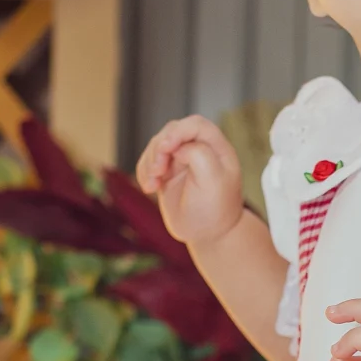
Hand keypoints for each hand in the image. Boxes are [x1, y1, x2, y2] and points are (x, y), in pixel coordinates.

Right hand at [136, 115, 244, 250]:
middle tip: (158, 173)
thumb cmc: (215, 210)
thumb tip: (178, 147)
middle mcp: (199, 149)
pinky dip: (144, 172)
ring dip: (150, 163)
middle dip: (160, 150)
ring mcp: (181, 159)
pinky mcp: (167, 171)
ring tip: (153, 185)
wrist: (207, 235)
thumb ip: (199, 155)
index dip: (178, 132)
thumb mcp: (213, 182)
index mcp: (217, 148)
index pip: (195, 124)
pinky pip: (148, 161)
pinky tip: (150, 188)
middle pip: (172, 131)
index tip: (166, 149)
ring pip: (157, 145)